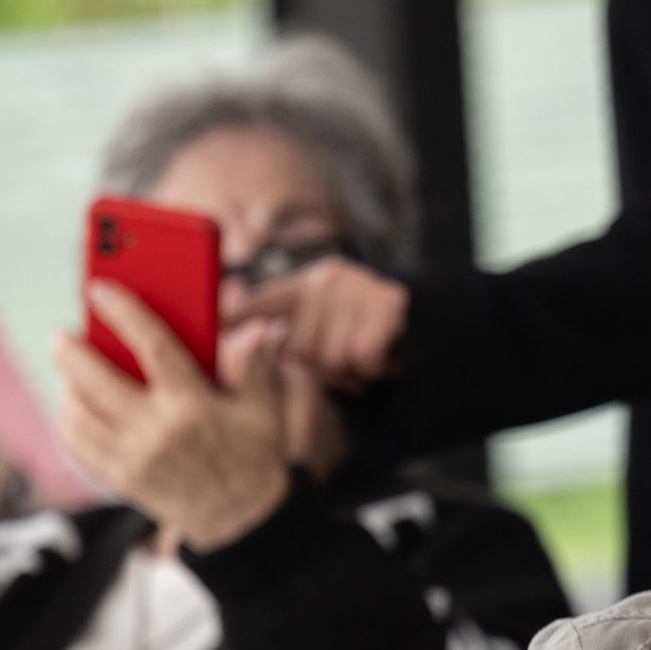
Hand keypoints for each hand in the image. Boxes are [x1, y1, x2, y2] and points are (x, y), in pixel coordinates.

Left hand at [50, 284, 295, 551]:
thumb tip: (254, 330)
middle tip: (61, 335)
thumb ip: (255, 365)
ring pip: (79, 414)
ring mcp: (133, 459)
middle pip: (97, 381)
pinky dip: (67, 423)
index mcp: (192, 406)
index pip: (152, 346)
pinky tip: (71, 407)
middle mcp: (157, 432)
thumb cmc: (253, 454)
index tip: (100, 289)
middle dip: (71, 353)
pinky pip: (77, 447)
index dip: (124, 312)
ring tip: (66, 370)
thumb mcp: (266, 408)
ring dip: (66, 387)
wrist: (240, 520)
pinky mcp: (120, 481)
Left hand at [224, 256, 407, 388]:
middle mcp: (329, 278)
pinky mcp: (388, 305)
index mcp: (309, 281)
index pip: (261, 301)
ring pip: (331, 358)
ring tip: (368, 358)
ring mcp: (360, 288)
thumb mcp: (327, 332)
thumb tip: (250, 336)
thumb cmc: (370, 337)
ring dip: (351, 372)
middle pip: (300, 348)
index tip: (215, 322)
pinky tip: (385, 358)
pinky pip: (361, 359)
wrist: (434, 327)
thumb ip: (288, 337)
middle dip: (324, 368)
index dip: (235, 316)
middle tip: (349, 361)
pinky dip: (374, 370)